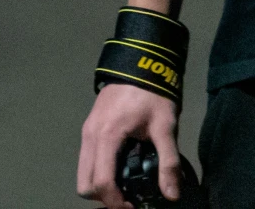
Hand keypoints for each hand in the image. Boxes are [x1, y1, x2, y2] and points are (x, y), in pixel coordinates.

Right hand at [77, 84, 181, 205]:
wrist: (141, 60)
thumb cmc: (153, 93)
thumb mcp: (165, 126)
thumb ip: (168, 162)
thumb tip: (171, 194)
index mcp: (107, 137)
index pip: (102, 183)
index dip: (116, 202)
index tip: (133, 206)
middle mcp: (90, 136)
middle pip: (84, 184)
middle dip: (104, 197)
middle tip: (128, 198)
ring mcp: (87, 131)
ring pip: (82, 173)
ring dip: (100, 185)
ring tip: (125, 183)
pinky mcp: (89, 127)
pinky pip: (87, 159)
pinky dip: (99, 171)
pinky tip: (121, 165)